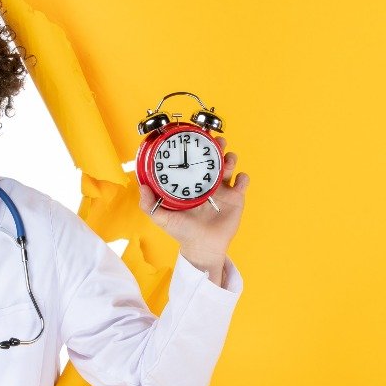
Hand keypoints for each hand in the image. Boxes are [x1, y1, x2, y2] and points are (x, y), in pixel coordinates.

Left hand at [138, 137, 249, 285]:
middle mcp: (206, 181)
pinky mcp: (236, 197)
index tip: (195, 137)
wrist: (202, 247)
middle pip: (213, 156)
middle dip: (216, 145)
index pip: (193, 159)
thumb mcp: (161, 217)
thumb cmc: (182, 232)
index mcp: (190, 182)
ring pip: (230, 164)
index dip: (195, 146)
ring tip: (226, 162)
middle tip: (216, 142)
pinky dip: (243, 177)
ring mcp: (222, 188)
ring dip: (230, 158)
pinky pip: (243, 181)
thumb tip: (141, 186)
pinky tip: (237, 180)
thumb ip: (148, 204)